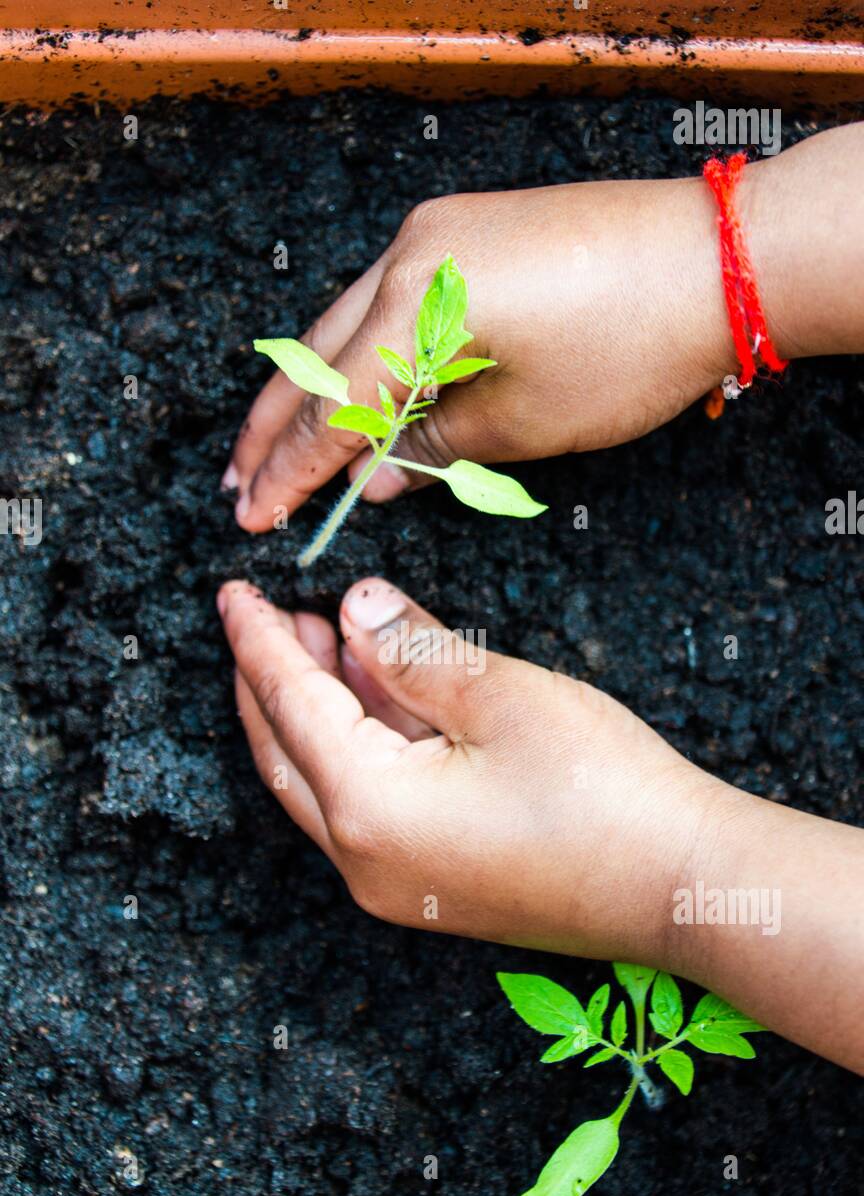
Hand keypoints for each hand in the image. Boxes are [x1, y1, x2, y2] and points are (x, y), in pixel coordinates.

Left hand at [216, 575, 717, 961]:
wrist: (681, 888)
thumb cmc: (604, 791)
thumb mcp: (500, 696)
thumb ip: (411, 647)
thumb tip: (354, 607)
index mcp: (369, 810)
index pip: (291, 706)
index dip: (261, 640)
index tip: (233, 592)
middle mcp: (364, 862)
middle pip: (286, 757)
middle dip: (271, 682)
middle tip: (273, 615)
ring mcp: (397, 886)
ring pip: (323, 787)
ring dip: (315, 716)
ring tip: (323, 643)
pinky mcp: (433, 890)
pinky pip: (365, 812)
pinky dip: (358, 752)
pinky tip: (378, 703)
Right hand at [224, 177, 736, 531]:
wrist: (717, 258)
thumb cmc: (634, 344)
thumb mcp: (525, 423)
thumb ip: (434, 450)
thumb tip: (374, 478)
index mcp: (419, 303)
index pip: (333, 405)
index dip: (291, 471)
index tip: (255, 516)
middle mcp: (410, 255)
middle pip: (317, 356)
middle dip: (274, 427)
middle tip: (236, 485)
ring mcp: (436, 235)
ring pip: (345, 324)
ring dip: (311, 388)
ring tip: (274, 446)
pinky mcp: (465, 234)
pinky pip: (388, 303)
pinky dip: (361, 355)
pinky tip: (347, 392)